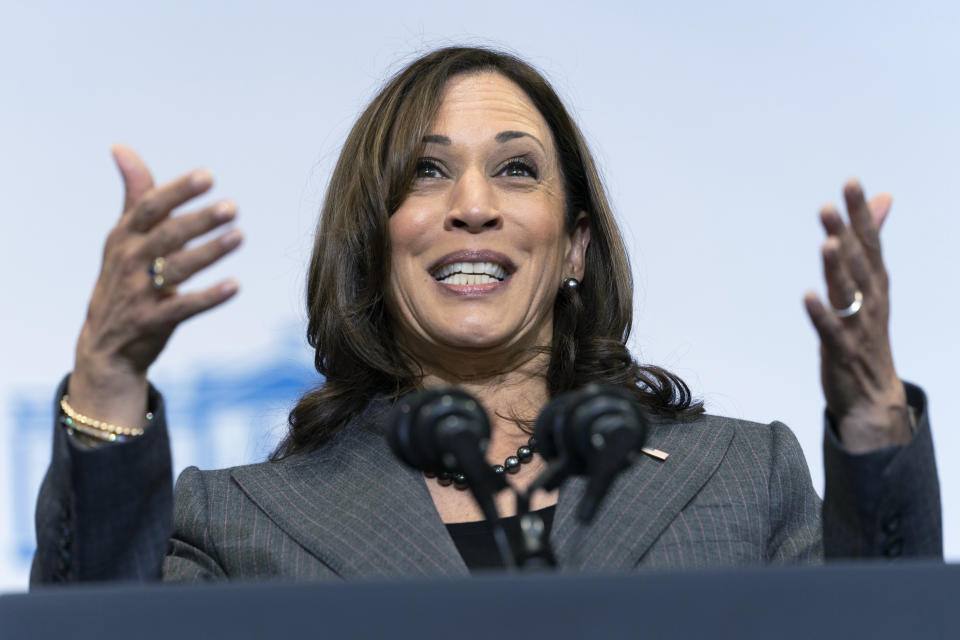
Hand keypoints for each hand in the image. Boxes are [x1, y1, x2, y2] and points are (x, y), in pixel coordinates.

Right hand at [68, 146, 241, 426]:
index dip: (177, 191)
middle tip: (232, 207)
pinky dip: (210, 297)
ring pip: (177, 269)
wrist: (107, 343)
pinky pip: (185, 307)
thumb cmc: (124, 277)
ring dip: (209, 252)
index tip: (208, 176)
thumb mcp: (124, 237)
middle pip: (166, 236)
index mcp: (124, 237)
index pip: (149, 207)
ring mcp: (139, 293)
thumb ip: (135, 196)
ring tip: (240, 236)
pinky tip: (235, 286)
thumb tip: (121, 148)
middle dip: (199, 220)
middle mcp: (128, 262)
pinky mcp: (154, 321)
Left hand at [803, 179, 910, 452]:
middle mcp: (870, 301)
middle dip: (846, 234)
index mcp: (876, 285)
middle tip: (829, 206)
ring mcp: (857, 327)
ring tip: (827, 243)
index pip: (870, 242)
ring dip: (836, 269)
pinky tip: (808, 296)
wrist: (874, 398)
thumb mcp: (871, 286)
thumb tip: (883, 199)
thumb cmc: (868, 334)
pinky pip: (831, 331)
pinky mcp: (841, 351)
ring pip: (847, 293)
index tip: (851, 183)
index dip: (861, 213)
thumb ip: (870, 242)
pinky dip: (821, 313)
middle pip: (858, 263)